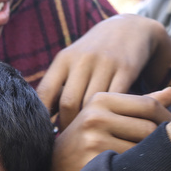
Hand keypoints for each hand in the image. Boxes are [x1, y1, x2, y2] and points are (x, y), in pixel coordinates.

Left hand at [38, 14, 170, 129]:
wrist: (130, 28)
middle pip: (69, 103)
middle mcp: (82, 59)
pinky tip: (110, 125)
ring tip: (87, 138)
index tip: (45, 135)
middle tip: (69, 142)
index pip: (45, 93)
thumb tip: (40, 124)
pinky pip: (116, 99)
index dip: (43, 118)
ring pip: (92, 104)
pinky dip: (111, 115)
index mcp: (63, 59)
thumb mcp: (72, 63)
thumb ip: (57, 89)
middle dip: (67, 126)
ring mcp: (105, 63)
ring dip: (89, 125)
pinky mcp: (126, 68)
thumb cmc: (93, 55)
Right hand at [46, 88, 170, 170]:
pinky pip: (129, 165)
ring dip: (147, 157)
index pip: (148, 104)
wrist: (52, 170)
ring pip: (142, 147)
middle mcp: (95, 115)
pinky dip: (134, 170)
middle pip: (149, 126)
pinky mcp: (92, 161)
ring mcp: (92, 139)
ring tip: (143, 162)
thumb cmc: (85, 140)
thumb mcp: (107, 116)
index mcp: (100, 99)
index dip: (166, 118)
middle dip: (159, 141)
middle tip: (163, 150)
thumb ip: (138, 104)